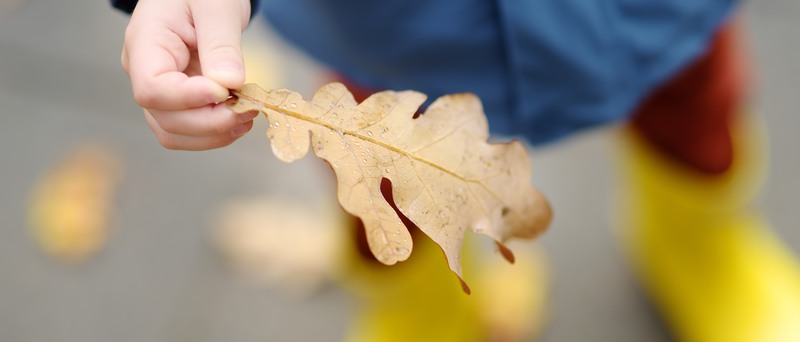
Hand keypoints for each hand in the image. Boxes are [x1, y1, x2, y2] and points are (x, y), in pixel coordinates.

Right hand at [121, 0, 255, 149]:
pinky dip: (215, 132)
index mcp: (145, 42)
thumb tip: (229, 82)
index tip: (226, 91)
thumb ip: (221, 44)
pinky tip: (239, 118)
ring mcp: (159, 90)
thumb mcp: (217, 7)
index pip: (152, 88)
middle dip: (210, 122)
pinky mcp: (177, 101)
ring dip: (214, 134)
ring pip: (174, 132)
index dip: (189, 99)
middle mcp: (143, 71)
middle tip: (249, 108)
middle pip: (165, 118)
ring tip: (247, 115)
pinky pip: (188, 129)